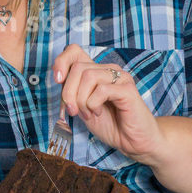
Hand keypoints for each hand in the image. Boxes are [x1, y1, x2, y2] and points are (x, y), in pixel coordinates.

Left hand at [52, 44, 163, 162]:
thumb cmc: (110, 124)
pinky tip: (97, 113)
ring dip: (81, 100)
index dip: (61, 61)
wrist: (134, 142)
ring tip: (88, 114)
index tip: (57, 80)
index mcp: (96, 71)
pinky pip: (101, 89)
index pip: (74, 51)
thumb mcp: (82, 107)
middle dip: (68, 92)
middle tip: (72, 110)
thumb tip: (58, 80)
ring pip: (88, 76)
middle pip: (78, 67)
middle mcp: (108, 70)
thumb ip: (71, 92)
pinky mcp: (127, 89)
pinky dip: (93, 104)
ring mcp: (119, 78)